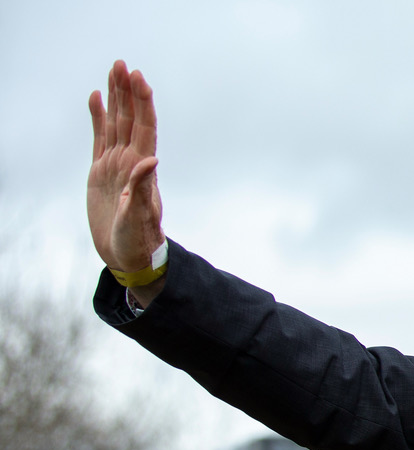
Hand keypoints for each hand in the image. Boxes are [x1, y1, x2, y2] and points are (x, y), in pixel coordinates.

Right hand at [87, 60, 164, 274]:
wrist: (128, 255)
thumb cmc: (137, 240)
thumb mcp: (138, 218)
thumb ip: (142, 190)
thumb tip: (150, 161)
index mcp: (142, 170)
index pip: (144, 129)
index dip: (143, 104)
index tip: (140, 79)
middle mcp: (131, 162)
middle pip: (130, 119)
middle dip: (128, 92)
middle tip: (123, 65)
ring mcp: (116, 164)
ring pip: (115, 123)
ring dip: (116, 98)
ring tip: (114, 71)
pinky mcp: (101, 171)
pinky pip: (100, 137)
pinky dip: (99, 117)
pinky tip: (97, 98)